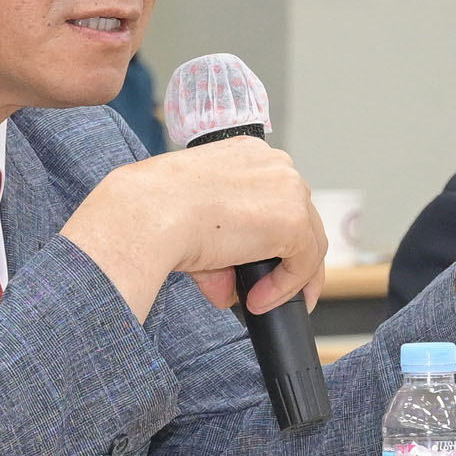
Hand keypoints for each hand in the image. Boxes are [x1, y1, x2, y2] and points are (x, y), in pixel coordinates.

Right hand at [61, 137, 325, 320]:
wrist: (147, 213)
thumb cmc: (154, 211)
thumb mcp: (194, 227)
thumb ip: (222, 255)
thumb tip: (228, 291)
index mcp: (249, 153)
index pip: (279, 198)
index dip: (274, 238)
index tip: (265, 267)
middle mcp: (274, 163)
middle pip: (302, 219)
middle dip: (287, 260)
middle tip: (271, 293)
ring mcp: (289, 189)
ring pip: (308, 243)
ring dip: (286, 278)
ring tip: (258, 302)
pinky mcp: (294, 220)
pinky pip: (303, 264)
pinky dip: (284, 288)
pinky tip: (256, 301)